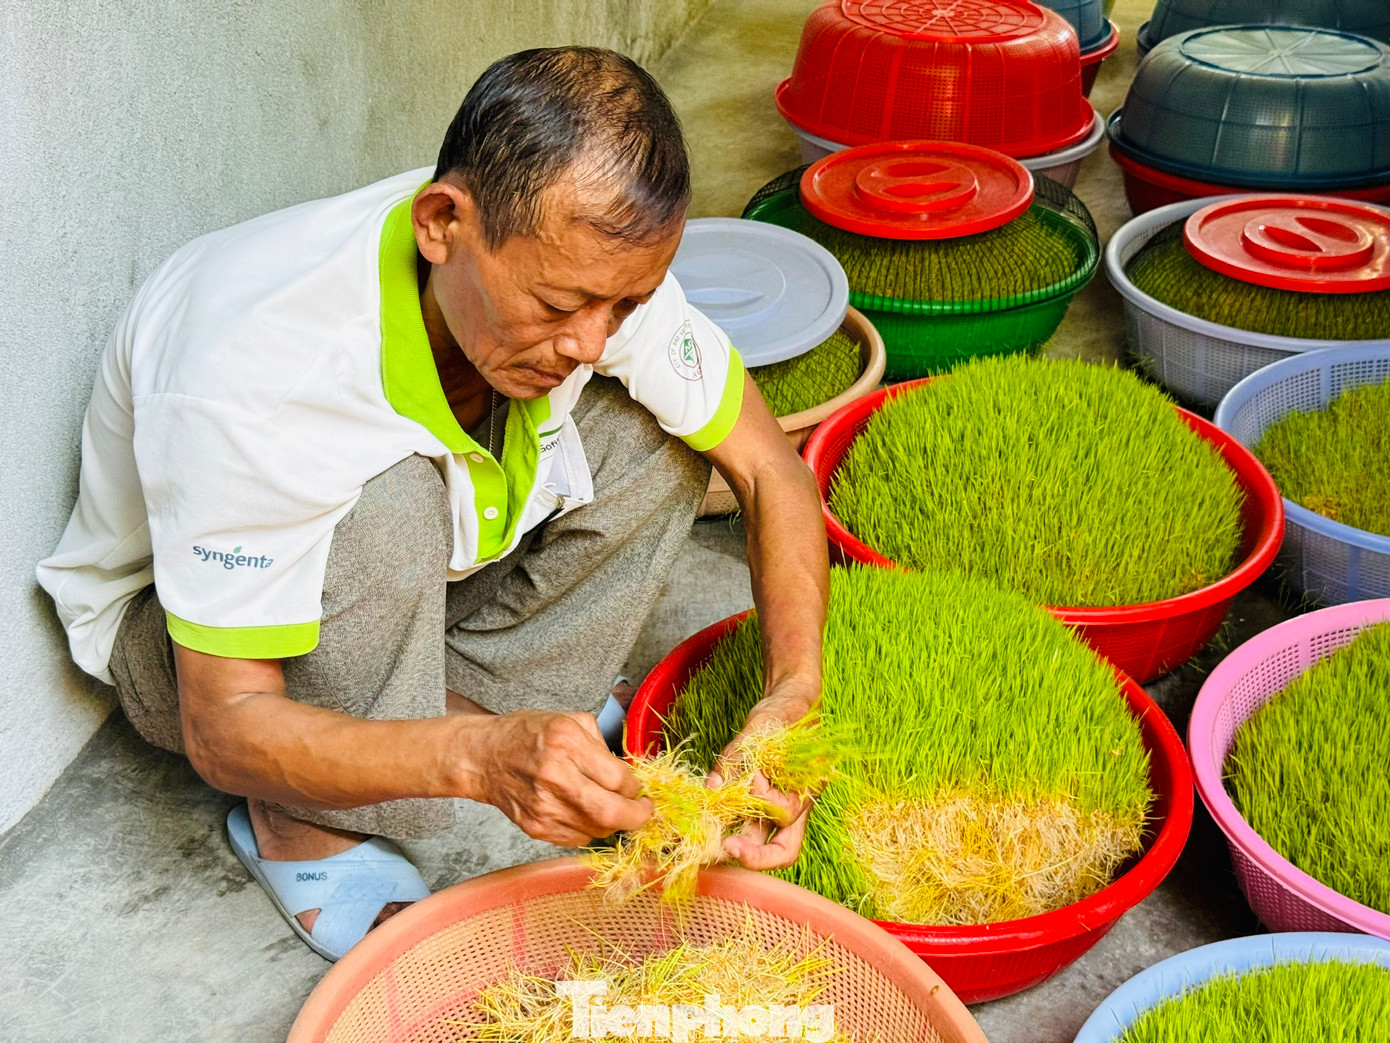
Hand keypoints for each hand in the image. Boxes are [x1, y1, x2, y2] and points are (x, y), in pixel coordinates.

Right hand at [470, 710, 651, 847]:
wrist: (484, 757)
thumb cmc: (529, 734)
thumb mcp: (570, 721)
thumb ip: (603, 746)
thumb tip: (630, 774)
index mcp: (566, 744)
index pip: (618, 779)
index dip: (636, 787)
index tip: (639, 788)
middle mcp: (555, 777)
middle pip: (611, 813)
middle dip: (637, 816)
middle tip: (643, 810)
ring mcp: (544, 807)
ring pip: (598, 830)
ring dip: (614, 822)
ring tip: (612, 808)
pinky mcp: (536, 828)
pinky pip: (578, 838)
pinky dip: (590, 828)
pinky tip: (584, 812)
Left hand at [707, 683, 819, 870]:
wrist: (789, 708)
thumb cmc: (782, 715)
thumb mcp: (759, 728)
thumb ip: (736, 758)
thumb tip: (712, 790)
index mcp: (806, 788)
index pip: (785, 812)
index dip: (765, 801)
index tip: (752, 779)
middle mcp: (796, 807)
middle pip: (783, 851)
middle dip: (753, 856)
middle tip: (723, 849)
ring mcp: (778, 811)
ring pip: (763, 844)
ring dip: (736, 845)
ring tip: (707, 842)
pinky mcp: (761, 807)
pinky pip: (748, 827)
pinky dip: (729, 829)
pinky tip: (708, 824)